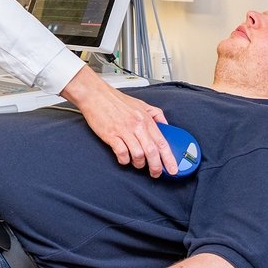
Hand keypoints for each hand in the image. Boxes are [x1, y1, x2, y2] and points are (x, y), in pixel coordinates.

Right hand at [58, 67, 176, 176]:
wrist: (94, 94)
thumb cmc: (114, 99)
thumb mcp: (140, 103)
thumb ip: (155, 114)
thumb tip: (165, 125)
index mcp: (145, 118)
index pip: (162, 142)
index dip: (169, 158)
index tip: (173, 169)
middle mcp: (137, 125)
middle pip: (152, 152)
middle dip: (156, 167)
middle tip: (155, 173)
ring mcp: (124, 130)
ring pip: (138, 154)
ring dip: (139, 164)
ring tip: (137, 164)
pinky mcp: (111, 134)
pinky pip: (122, 153)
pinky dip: (124, 159)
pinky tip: (123, 158)